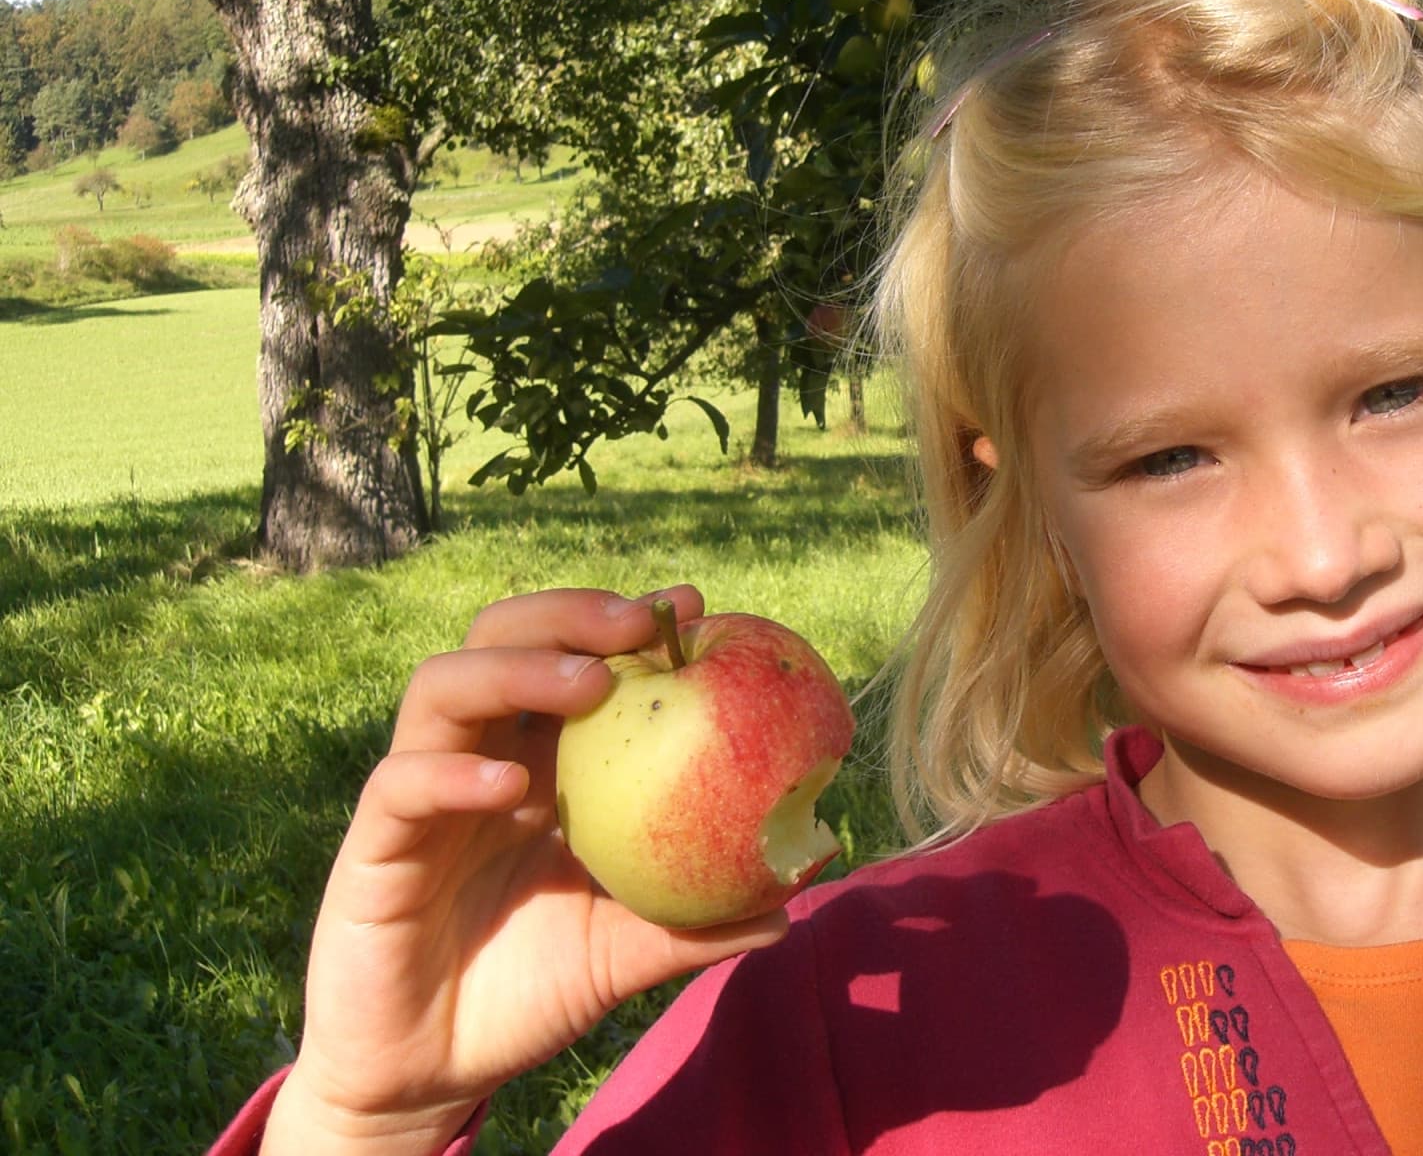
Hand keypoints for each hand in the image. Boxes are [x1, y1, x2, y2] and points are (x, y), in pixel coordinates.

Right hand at [262, 587, 790, 1155]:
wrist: (432, 1074)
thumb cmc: (533, 993)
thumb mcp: (627, 955)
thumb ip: (699, 926)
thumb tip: (791, 904)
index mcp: (543, 761)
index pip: (575, 657)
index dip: (626, 621)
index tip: (690, 605)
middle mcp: (480, 755)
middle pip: (502, 636)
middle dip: (569, 614)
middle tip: (636, 625)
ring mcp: (422, 792)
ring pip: (442, 685)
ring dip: (516, 668)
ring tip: (587, 685)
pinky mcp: (374, 846)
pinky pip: (400, 785)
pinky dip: (452, 773)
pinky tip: (509, 787)